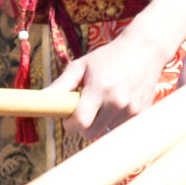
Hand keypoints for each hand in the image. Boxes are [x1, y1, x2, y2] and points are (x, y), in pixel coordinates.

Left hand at [53, 15, 178, 137]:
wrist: (144, 50)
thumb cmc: (109, 57)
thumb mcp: (81, 65)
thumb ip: (62, 84)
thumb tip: (41, 98)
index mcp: (99, 89)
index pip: (80, 123)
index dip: (70, 125)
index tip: (68, 120)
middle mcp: (117, 102)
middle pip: (92, 133)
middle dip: (83, 126)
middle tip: (85, 110)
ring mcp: (133, 110)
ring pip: (106, 133)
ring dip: (101, 124)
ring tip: (104, 103)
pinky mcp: (143, 114)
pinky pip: (122, 129)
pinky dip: (116, 122)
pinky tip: (117, 105)